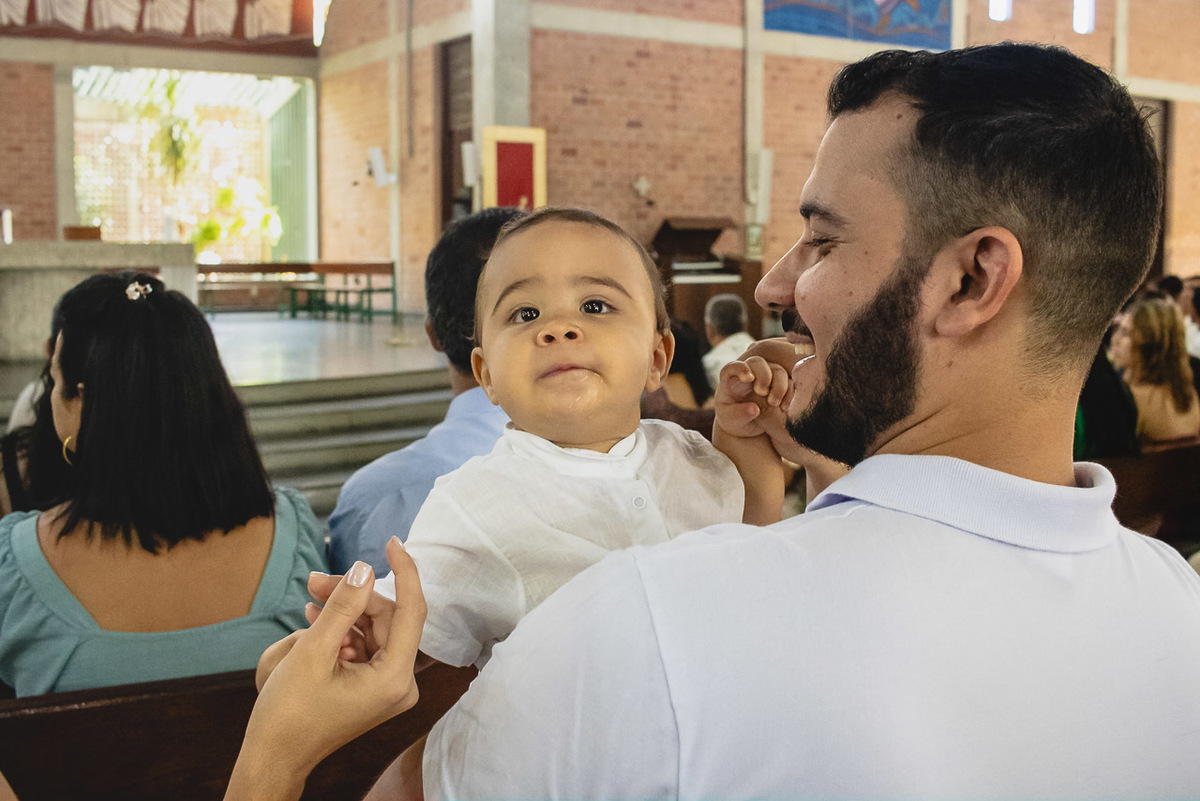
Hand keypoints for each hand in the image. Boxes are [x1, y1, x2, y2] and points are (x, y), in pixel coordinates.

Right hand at [227, 538, 425, 800]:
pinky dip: (344, 631)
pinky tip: (316, 620)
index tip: (392, 542)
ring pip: (374, 630)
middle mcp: (400, 684)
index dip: (405, 571)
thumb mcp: (313, 651)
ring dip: (344, 612)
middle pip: (387, 618)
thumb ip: (342, 605)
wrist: (274, 757)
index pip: (412, 610)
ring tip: (310, 600)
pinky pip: (366, 647)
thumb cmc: (289, 712)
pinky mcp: (375, 688)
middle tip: (315, 581)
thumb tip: (364, 569)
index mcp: (394, 678)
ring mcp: (389, 688)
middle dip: (353, 595)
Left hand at [713, 354, 793, 440]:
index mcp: (731, 379)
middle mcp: (750, 373)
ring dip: (778, 386)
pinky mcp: (783, 383)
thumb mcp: (733, 422)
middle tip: (762, 392)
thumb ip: (739, 414)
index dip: (741, 369)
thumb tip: (754, 409)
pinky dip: (789, 392)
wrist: (755, 429)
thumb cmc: (737, 421)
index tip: (749, 378)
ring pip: (777, 370)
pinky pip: (791, 381)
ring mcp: (768, 376)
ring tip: (774, 403)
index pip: (732, 367)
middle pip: (757, 362)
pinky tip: (784, 407)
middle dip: (763, 375)